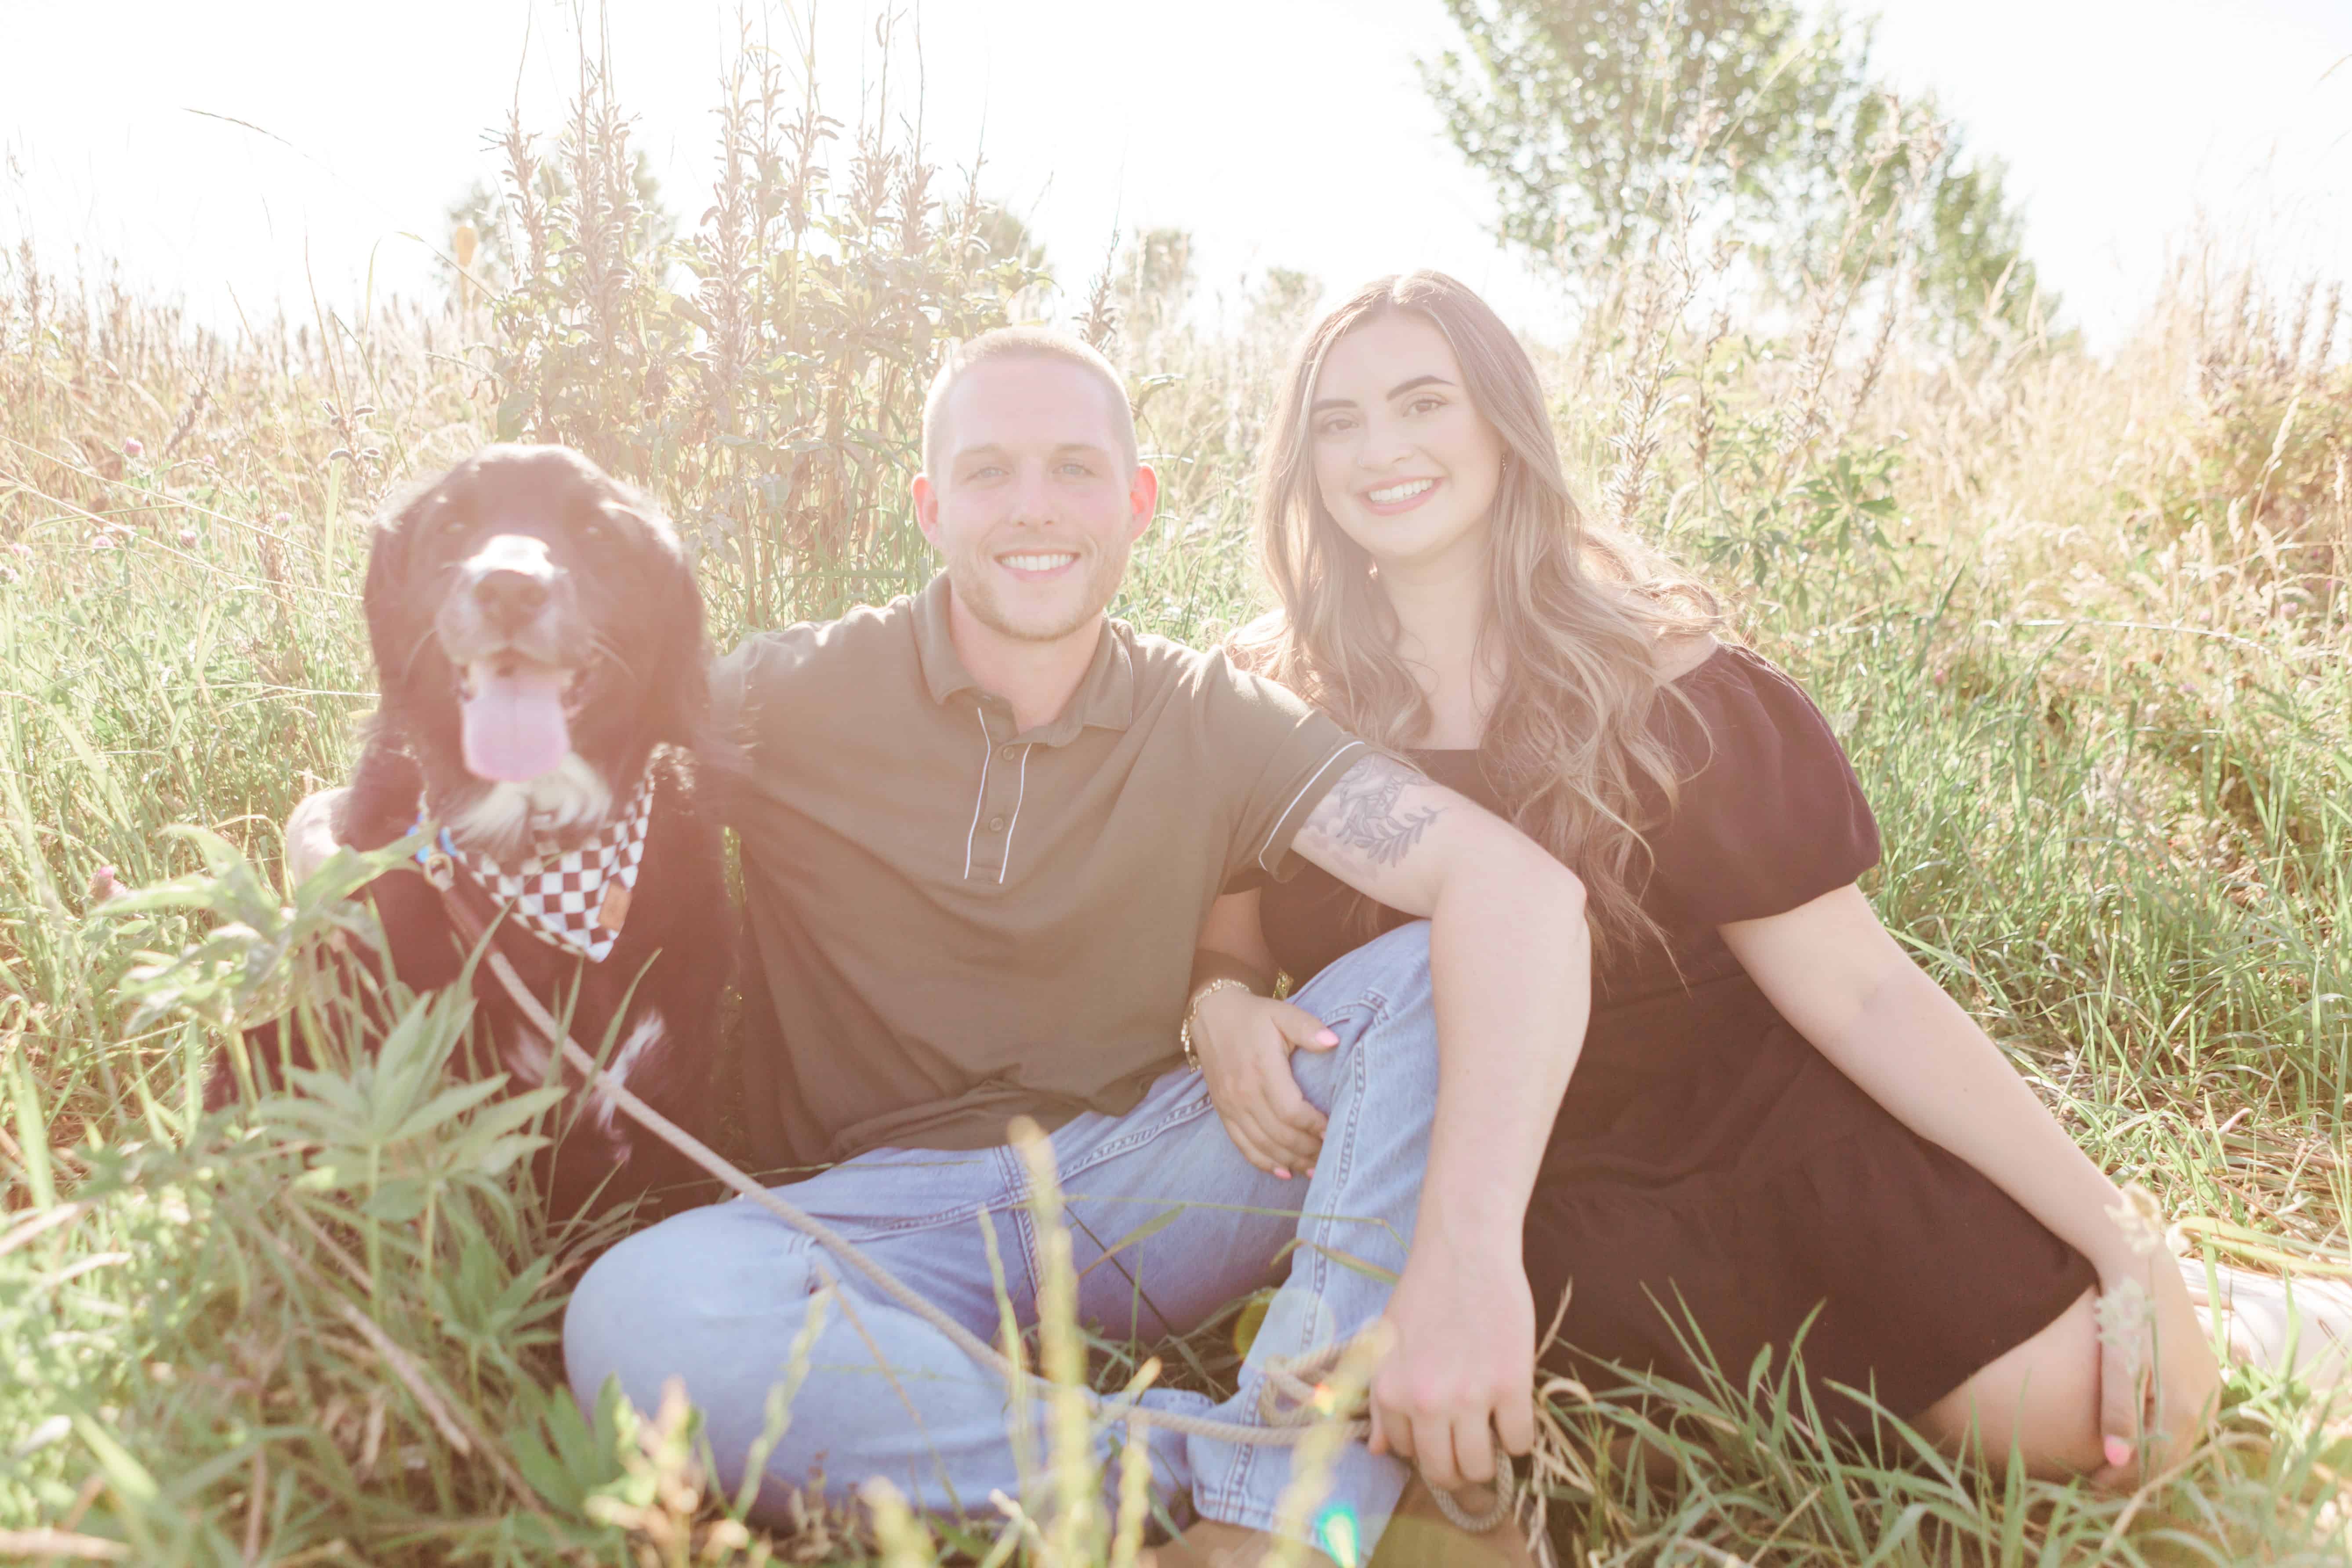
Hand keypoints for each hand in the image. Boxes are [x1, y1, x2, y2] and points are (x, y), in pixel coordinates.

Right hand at [1191, 987, 1337, 1178]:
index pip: (1291, 1110)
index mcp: (1261, 1069)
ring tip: (1314, 1169)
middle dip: (1307, 1149)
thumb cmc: (1253, 1016)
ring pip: (1262, 1145)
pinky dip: (1263, 1162)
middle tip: (1330, 1155)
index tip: (1333, 1131)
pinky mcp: (1222, 1111)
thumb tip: (1333, 1042)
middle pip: (1279, 1134)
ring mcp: (1230, 1105)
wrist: (1210, 1014)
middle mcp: (1243, 1092)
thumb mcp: (1282, 1013)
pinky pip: (1242, 1145)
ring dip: (1290, 1161)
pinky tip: (1283, 1172)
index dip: (1313, 1126)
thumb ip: (1307, 1027)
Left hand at [1366, 1234, 1536, 1491]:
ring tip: (1492, 1432)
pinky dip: (1520, 1437)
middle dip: (1458, 1469)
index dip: (1428, 1447)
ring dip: (1489, 1459)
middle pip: (1445, 1473)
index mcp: (1390, 1392)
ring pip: (1481, 1467)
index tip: (1441, 1432)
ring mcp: (1470, 1396)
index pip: (1408, 1455)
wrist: (1465, 1250)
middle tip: (1471, 1447)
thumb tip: (1379, 1452)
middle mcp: (1425, 1402)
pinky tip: (1514, 1411)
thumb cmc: (1424, 1293)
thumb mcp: (1385, 1345)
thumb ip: (1380, 1399)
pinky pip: (1520, 1441)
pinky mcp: (1511, 1385)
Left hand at [2090, 1254, 2221, 1487]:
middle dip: (2138, 1469)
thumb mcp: (2117, 1365)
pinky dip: (2163, 1428)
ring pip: (2181, 1436)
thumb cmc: (2124, 1314)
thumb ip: (2117, 1413)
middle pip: (2173, 1453)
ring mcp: (2208, 1385)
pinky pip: (2185, 1415)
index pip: (2156, 1462)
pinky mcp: (2203, 1371)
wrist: (2142, 1267)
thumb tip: (2117, 1460)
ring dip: (2153, 1450)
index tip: (2091, 1483)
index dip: (2123, 1478)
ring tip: (2115, 1457)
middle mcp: (2205, 1400)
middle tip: (2099, 1478)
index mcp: (2185, 1405)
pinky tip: (2138, 1427)